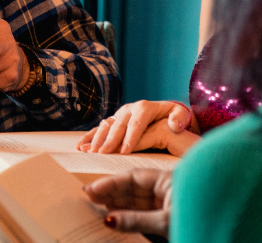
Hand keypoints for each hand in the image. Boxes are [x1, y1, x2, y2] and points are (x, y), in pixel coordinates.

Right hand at [78, 100, 197, 155]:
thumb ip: (179, 118)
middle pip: (117, 126)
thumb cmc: (173, 117)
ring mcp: (119, 114)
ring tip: (90, 152)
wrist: (163, 111)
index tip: (125, 151)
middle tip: (102, 154)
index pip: (136, 124)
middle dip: (109, 141)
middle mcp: (129, 109)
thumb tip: (173, 124)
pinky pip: (99, 128)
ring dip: (96, 139)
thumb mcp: (180, 114)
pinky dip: (89, 137)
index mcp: (144, 108)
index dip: (130, 138)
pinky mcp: (113, 120)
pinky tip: (80, 146)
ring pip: (105, 127)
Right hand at [83, 169, 171, 235]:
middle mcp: (166, 189)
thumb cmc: (197, 222)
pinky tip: (113, 217)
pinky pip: (143, 214)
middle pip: (132, 189)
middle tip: (89, 197)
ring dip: (116, 205)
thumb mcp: (165, 221)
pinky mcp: (167, 218)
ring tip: (96, 207)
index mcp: (169, 181)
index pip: (134, 177)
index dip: (112, 183)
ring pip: (136, 202)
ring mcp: (167, 204)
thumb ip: (137, 220)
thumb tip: (109, 220)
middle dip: (110, 194)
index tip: (93, 189)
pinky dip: (128, 216)